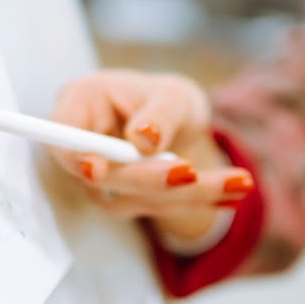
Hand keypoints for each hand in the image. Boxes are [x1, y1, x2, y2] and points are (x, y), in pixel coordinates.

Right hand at [48, 69, 253, 242]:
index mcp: (80, 108)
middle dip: (151, 179)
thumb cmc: (166, 100)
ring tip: (241, 182)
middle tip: (190, 173)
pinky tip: (234, 194)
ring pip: (140, 198)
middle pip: (107, 176)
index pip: (63, 140)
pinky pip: (162, 208)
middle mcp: (86, 150)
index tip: (96, 168)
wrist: (178, 126)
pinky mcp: (129, 204)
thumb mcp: (171, 95)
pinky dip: (201, 201)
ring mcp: (105, 183)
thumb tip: (144, 140)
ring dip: (192, 194)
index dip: (75, 157)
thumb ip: (158, 114)